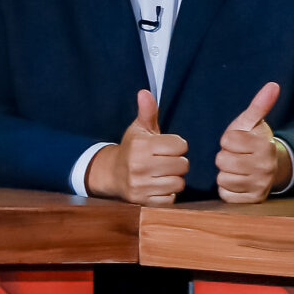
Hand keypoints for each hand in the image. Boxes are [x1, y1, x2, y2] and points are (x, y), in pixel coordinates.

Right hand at [87, 88, 187, 205]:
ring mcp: (140, 185)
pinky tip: (158, 186)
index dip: (176, 145)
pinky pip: (170, 199)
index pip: (180, 145)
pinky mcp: (142, 201)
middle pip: (182, 164)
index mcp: (141, 146)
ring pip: (178, 182)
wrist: (110, 174)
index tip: (166, 147)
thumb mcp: (138, 129)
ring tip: (163, 174)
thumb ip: (147, 111)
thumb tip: (145, 92)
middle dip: (177, 163)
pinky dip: (167, 194)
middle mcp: (139, 166)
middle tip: (166, 161)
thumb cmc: (132, 148)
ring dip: (174, 179)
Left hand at [214, 81, 288, 203]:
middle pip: (222, 160)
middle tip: (236, 156)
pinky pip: (226, 194)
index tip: (237, 141)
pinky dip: (228, 188)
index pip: (227, 140)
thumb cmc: (252, 141)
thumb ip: (260, 105)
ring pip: (223, 178)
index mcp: (265, 144)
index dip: (228, 139)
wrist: (268, 166)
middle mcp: (266, 166)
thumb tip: (273, 85)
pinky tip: (237, 182)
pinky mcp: (253, 200)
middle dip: (225, 156)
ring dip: (225, 173)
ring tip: (236, 169)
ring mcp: (260, 185)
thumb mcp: (252, 122)